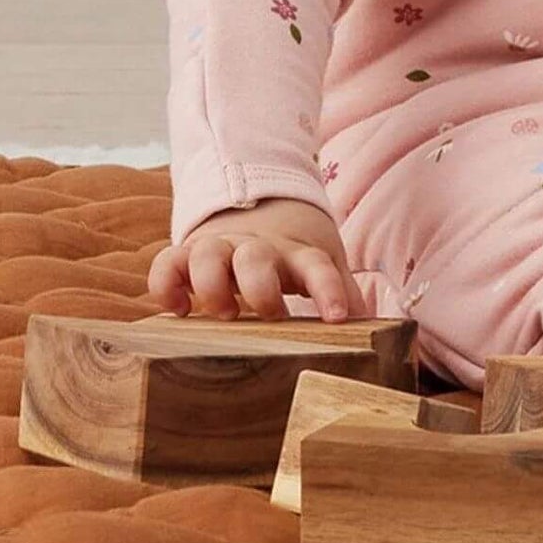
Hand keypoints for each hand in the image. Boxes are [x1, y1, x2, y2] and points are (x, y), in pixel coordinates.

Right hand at [146, 196, 366, 322]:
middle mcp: (257, 248)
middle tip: (267, 314)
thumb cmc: (293, 254)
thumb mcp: (323, 264)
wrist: (260, 208)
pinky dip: (166, 284)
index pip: (319, 268)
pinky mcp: (187, 254)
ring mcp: (221, 247)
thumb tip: (376, 334)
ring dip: (211, 283)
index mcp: (297, 253)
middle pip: (255, 257)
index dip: (329, 291)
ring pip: (208, 254)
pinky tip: (176, 311)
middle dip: (259, 286)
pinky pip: (167, 261)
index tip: (338, 319)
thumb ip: (342, 295)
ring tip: (222, 314)